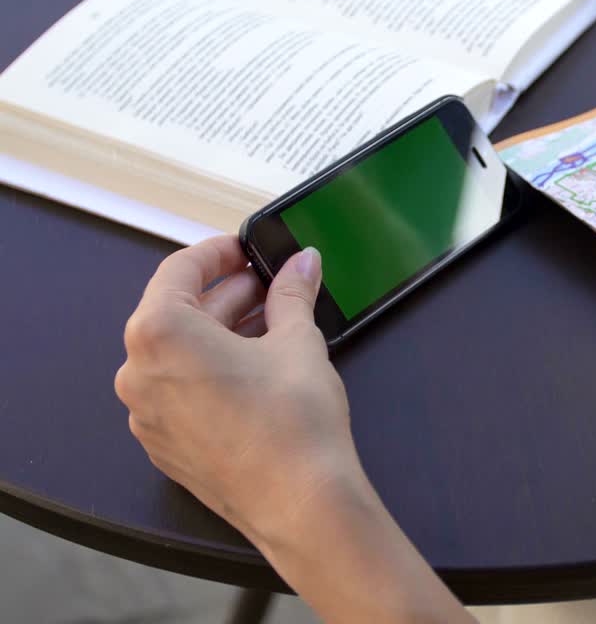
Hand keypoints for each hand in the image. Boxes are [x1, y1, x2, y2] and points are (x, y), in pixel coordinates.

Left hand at [116, 236, 472, 622]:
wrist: (299, 504)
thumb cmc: (293, 425)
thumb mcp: (299, 342)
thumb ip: (292, 295)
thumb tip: (300, 266)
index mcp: (160, 334)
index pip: (180, 270)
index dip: (219, 253)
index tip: (246, 249)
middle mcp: (138, 373)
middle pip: (177, 312)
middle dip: (226, 295)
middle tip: (272, 287)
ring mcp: (147, 414)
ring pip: (179, 354)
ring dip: (221, 334)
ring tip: (272, 328)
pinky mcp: (165, 445)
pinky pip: (181, 391)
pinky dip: (211, 371)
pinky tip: (256, 371)